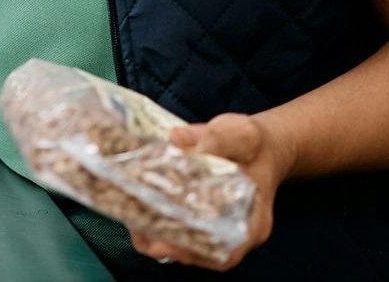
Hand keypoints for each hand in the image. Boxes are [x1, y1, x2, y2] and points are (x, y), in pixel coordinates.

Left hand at [128, 113, 297, 271]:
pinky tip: (137, 210)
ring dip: (156, 235)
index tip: (164, 240)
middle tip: (135, 222)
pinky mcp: (201, 221)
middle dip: (164, 243)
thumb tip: (177, 138)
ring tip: (131, 215)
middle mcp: (235, 235)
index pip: (225, 252)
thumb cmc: (253, 144)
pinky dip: (157, 225)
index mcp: (253, 222)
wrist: (257, 146)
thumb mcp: (240, 134)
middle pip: (198, 253)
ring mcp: (217, 232)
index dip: (193, 251)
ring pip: (184, 246)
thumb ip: (215, 138)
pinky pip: (178, 232)